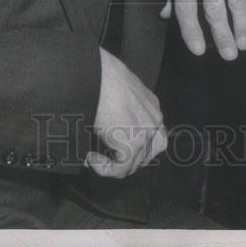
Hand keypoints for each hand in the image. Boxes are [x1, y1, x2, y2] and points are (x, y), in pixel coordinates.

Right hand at [85, 48, 166, 177]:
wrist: (97, 76)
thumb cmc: (100, 78)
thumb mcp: (118, 92)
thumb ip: (122, 109)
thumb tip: (108, 126)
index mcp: (151, 105)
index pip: (153, 134)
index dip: (135, 146)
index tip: (112, 145)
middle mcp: (154, 119)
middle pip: (149, 152)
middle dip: (128, 159)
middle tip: (107, 156)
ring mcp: (146, 133)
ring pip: (135, 163)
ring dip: (114, 165)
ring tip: (96, 156)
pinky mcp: (133, 144)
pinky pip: (121, 170)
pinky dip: (104, 168)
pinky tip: (91, 157)